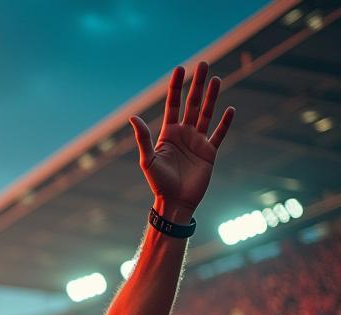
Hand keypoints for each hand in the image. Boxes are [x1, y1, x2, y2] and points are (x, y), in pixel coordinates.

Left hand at [129, 63, 234, 217]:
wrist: (175, 202)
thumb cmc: (158, 183)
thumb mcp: (147, 160)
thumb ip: (143, 138)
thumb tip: (132, 117)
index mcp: (168, 134)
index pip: (173, 104)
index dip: (176, 87)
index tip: (180, 69)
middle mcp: (184, 134)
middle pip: (191, 104)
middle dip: (197, 84)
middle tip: (203, 63)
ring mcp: (197, 142)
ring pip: (206, 114)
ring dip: (211, 97)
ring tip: (216, 79)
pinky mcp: (209, 152)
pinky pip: (219, 134)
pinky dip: (225, 123)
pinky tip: (230, 110)